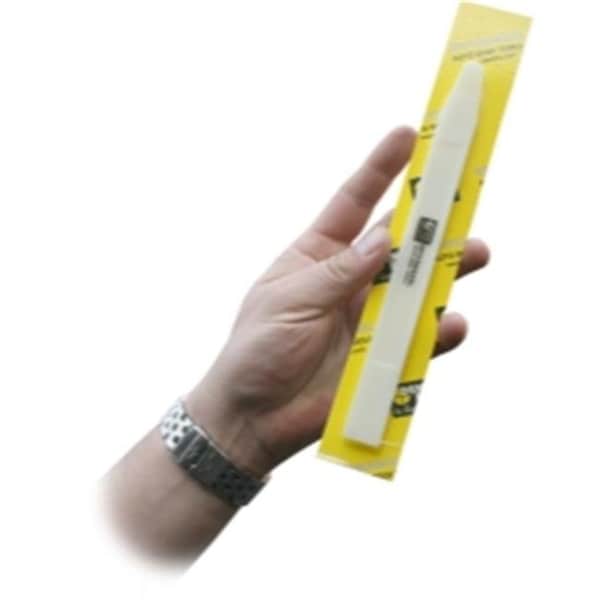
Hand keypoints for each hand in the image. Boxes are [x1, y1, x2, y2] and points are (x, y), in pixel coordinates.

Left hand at [187, 127, 489, 476]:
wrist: (253, 417)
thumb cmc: (257, 350)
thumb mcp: (289, 300)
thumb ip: (340, 272)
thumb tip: (385, 238)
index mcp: (318, 256)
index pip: (353, 204)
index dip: (381, 169)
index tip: (409, 135)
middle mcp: (351, 281)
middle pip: (399, 242)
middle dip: (430, 218)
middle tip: (463, 196)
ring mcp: (370, 318)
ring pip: (418, 286)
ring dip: (449, 269)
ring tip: (475, 253)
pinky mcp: (383, 356)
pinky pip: (420, 339)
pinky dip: (438, 331)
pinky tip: (447, 324)